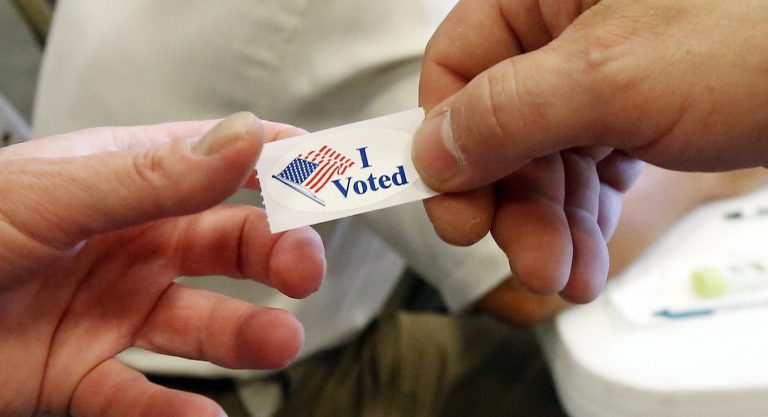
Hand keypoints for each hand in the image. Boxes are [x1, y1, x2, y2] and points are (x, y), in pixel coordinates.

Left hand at [0, 113, 324, 416]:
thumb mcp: (55, 194)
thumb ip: (154, 176)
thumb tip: (246, 137)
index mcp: (127, 182)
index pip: (221, 162)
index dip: (279, 163)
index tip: (331, 172)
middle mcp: (131, 245)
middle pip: (230, 247)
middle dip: (278, 254)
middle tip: (306, 270)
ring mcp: (110, 309)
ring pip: (201, 324)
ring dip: (246, 334)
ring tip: (278, 342)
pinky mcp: (79, 372)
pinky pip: (139, 396)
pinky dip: (174, 411)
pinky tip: (202, 415)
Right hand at [413, 0, 767, 301]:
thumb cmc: (764, 32)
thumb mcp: (615, 76)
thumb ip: (510, 112)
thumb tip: (433, 149)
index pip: (458, 63)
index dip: (445, 139)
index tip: (453, 206)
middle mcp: (570, 27)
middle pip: (503, 125)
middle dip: (514, 203)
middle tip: (525, 260)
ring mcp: (608, 70)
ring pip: (547, 157)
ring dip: (551, 224)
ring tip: (564, 276)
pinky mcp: (643, 108)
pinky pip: (591, 168)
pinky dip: (587, 216)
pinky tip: (587, 257)